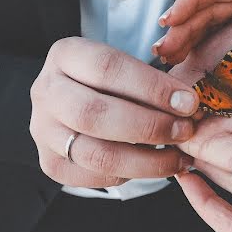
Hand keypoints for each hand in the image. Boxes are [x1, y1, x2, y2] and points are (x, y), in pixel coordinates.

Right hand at [29, 37, 199, 187]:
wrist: (72, 97)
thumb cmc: (110, 78)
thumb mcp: (124, 63)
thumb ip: (151, 80)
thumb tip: (188, 104)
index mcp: (64, 55)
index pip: (108, 68)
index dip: (152, 87)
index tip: (188, 101)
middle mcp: (46, 91)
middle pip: (95, 114)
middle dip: (149, 126)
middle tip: (185, 131)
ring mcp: (42, 130)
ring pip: (94, 153)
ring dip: (145, 160)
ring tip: (178, 157)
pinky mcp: (50, 162)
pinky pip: (92, 176)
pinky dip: (128, 174)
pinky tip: (154, 166)